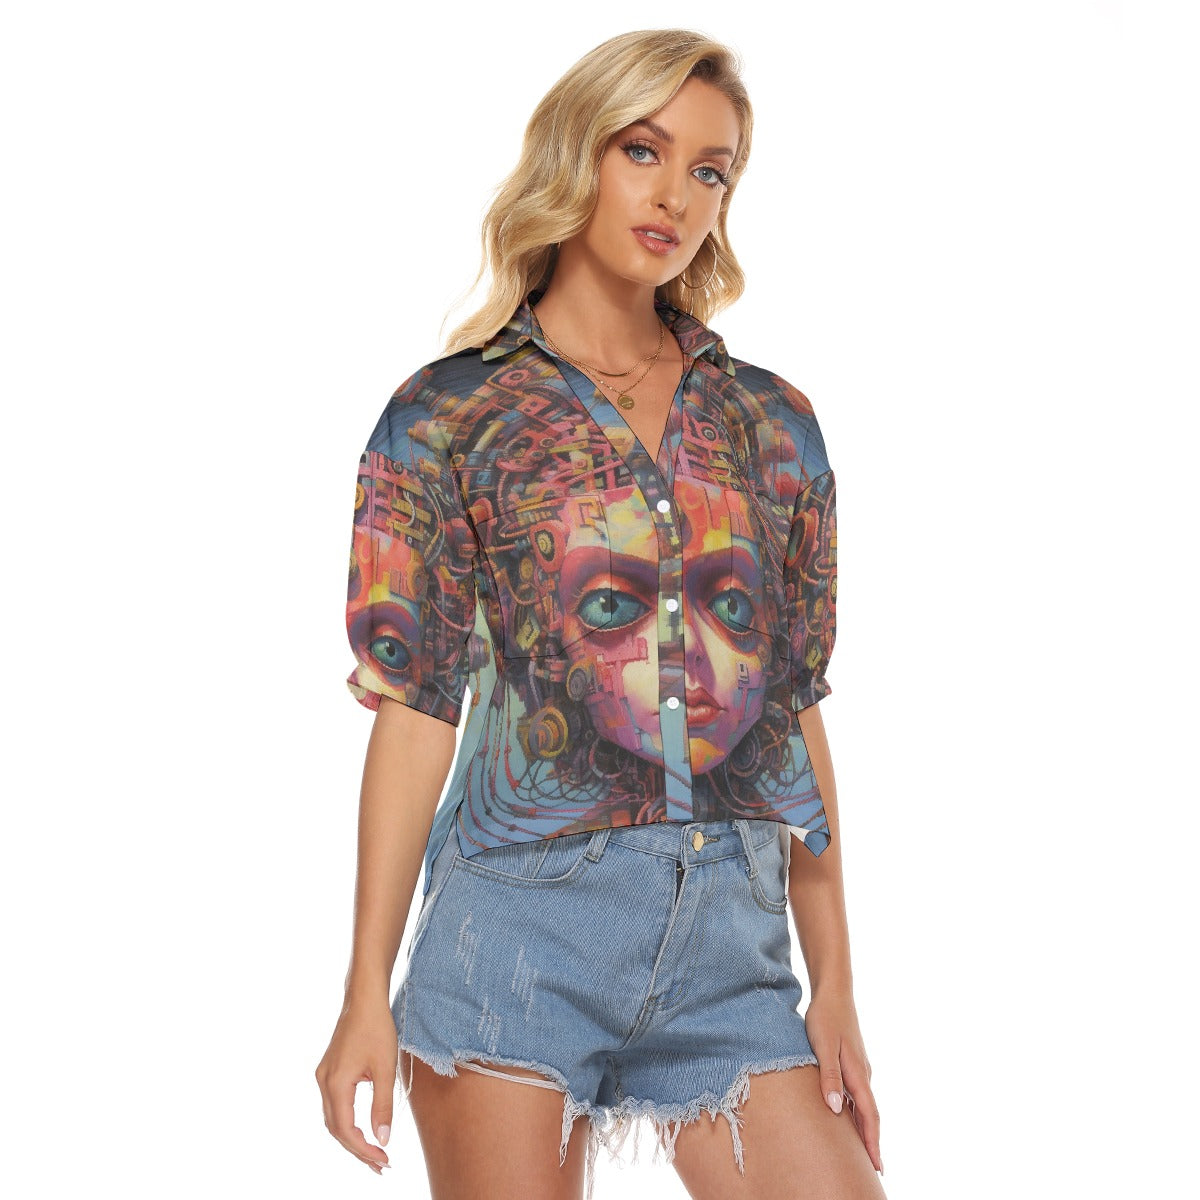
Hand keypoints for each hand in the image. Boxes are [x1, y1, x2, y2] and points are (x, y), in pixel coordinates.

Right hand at [315, 1001, 398, 1173]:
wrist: (364, 998)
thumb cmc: (377, 1028)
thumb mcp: (385, 1069)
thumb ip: (383, 1106)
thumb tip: (383, 1140)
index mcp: (335, 1084)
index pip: (346, 1130)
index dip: (364, 1150)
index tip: (384, 1160)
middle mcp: (323, 1082)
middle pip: (336, 1129)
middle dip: (357, 1149)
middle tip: (381, 1165)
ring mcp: (323, 1076)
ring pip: (333, 1118)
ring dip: (352, 1137)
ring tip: (374, 1153)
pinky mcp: (328, 1070)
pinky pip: (334, 1104)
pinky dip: (347, 1121)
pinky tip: (362, 1128)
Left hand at [804, 989, 882, 1174]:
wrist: (834, 992)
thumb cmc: (825, 1017)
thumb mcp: (822, 1045)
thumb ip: (829, 1076)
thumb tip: (834, 1109)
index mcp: (857, 1073)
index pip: (869, 1115)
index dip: (872, 1142)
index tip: (877, 1166)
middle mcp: (863, 1073)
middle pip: (871, 1114)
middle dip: (872, 1141)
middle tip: (874, 1168)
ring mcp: (859, 1067)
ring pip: (865, 1104)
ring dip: (865, 1127)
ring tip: (862, 1150)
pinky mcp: (853, 1062)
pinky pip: (858, 1093)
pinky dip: (858, 1111)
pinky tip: (849, 1117)